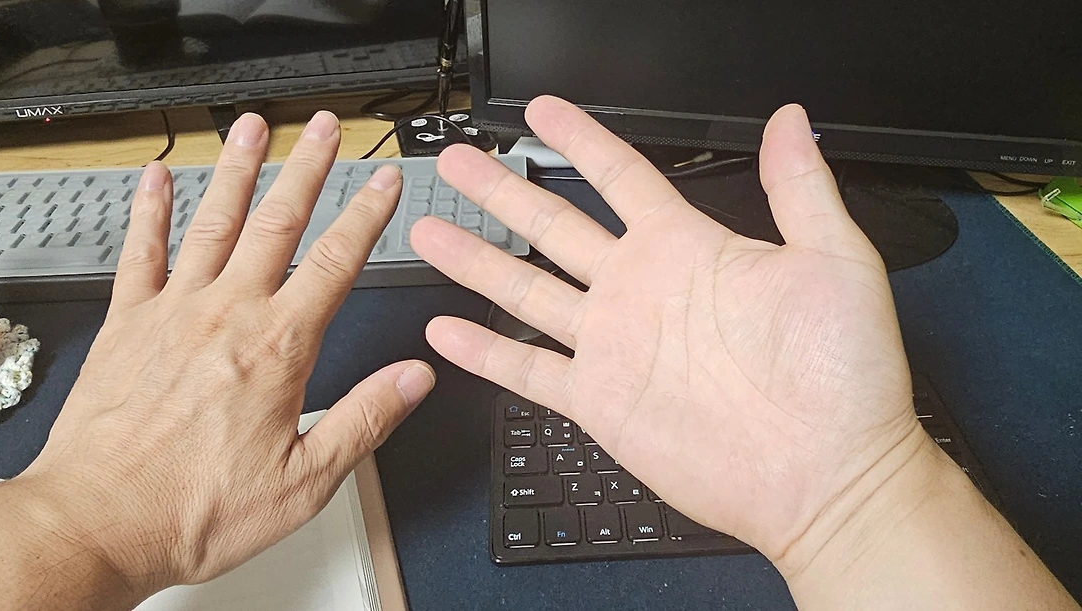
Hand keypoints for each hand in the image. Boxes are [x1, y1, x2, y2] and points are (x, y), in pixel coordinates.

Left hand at [7, 111, 433, 591]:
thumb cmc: (191, 511)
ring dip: (237, 170)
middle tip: (323, 130)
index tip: (382, 183)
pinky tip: (155, 178)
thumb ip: (364, 421)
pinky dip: (148, 211)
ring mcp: (172, 314)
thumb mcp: (303, 482)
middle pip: (277, 224)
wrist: (97, 522)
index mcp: (276, 350)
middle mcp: (225, 317)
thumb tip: (413, 379)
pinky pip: (139, 252)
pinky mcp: (126, 325)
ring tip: (252, 127)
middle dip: (306, 169)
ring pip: (213, 222)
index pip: (335, 263)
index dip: (366, 216)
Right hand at [411, 96, 928, 569]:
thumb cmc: (845, 378)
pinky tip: (448, 331)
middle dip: (503, 191)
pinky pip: (530, 370)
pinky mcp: (600, 401)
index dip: (579, 141)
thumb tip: (790, 123)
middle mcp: (642, 291)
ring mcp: (616, 346)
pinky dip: (486, 352)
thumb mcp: (838, 262)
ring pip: (527, 290)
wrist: (827, 476)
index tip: (543, 114)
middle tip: (462, 163)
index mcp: (690, 250)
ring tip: (432, 232)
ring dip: (477, 261)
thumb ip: (802, 189)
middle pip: (554, 226)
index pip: (620, 178)